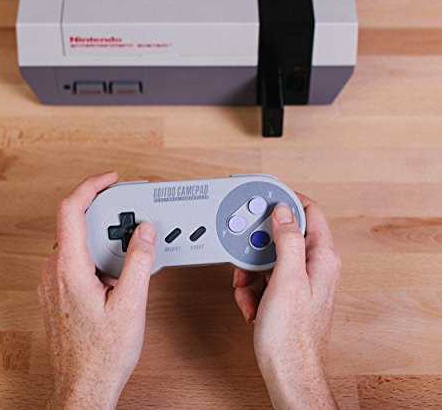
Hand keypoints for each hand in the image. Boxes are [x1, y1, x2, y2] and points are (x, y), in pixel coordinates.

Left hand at [38, 172, 157, 409]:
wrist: (84, 386)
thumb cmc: (103, 353)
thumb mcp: (130, 303)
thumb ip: (138, 261)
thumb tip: (144, 231)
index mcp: (69, 269)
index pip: (70, 210)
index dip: (91, 187)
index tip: (110, 180)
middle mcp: (53, 273)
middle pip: (74, 224)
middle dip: (105, 216)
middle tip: (132, 221)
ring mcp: (51, 285)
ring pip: (76, 244)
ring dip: (102, 240)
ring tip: (128, 253)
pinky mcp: (56, 295)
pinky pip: (73, 262)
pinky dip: (95, 257)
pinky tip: (115, 275)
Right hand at [233, 195, 340, 408]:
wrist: (286, 369)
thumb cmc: (292, 334)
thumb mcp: (287, 280)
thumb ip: (287, 240)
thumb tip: (283, 211)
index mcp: (321, 256)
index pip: (308, 211)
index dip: (286, 200)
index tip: (263, 196)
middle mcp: (313, 265)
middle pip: (282, 234)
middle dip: (258, 244)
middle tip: (245, 254)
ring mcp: (299, 279)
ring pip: (268, 256)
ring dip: (250, 270)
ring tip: (248, 289)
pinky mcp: (285, 292)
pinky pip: (264, 277)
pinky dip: (252, 286)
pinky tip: (252, 303)